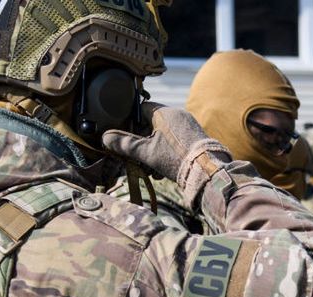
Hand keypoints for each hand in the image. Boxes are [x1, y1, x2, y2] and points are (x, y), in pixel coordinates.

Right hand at [102, 103, 220, 182]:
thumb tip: (105, 137)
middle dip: (141, 141)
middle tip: (134, 155)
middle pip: (151, 124)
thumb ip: (125, 144)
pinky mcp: (195, 139)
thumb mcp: (146, 152)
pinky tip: (162, 169)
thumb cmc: (176, 158)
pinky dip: (166, 153)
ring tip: (149, 168)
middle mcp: (178, 116)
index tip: (123, 135)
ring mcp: (189, 127)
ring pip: (162, 136)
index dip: (129, 121)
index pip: (140, 109)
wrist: (207, 172)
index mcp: (165, 113)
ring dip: (153, 151)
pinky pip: (175, 142)